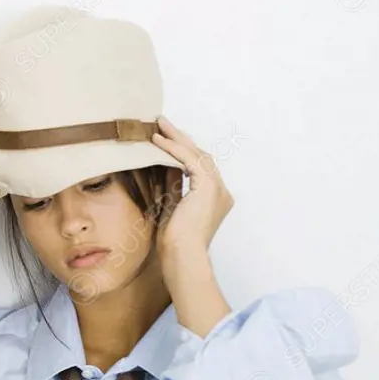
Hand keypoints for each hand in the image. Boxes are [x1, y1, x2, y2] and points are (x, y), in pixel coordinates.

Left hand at [150, 117, 233, 337]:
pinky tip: (157, 141)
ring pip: (197, 153)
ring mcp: (218, 188)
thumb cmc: (173, 243)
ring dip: (176, 138)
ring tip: (158, 125)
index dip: (182, 150)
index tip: (164, 138)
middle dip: (180, 138)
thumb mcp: (170, 207)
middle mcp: (220, 191)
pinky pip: (190, 160)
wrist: (182, 256)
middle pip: (200, 155)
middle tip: (161, 123)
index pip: (198, 166)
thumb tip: (163, 166)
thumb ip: (171, 186)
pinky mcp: (209, 187)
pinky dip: (174, 149)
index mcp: (214, 198)